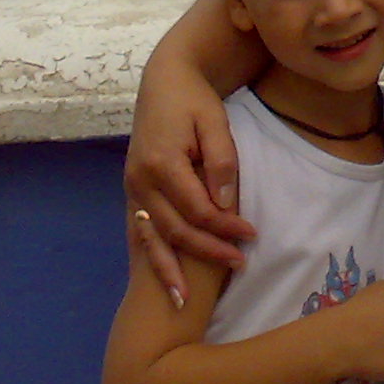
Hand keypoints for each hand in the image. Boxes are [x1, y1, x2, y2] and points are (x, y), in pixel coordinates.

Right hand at [124, 55, 256, 304]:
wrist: (163, 81)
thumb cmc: (193, 99)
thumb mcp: (214, 121)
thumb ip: (221, 161)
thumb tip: (224, 205)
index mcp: (162, 162)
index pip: (198, 209)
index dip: (225, 226)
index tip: (251, 234)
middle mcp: (140, 181)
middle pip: (175, 230)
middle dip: (207, 251)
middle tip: (239, 263)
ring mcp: (132, 188)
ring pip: (152, 238)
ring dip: (169, 271)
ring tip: (185, 302)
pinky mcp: (131, 191)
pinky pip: (140, 231)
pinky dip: (150, 258)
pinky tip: (160, 281)